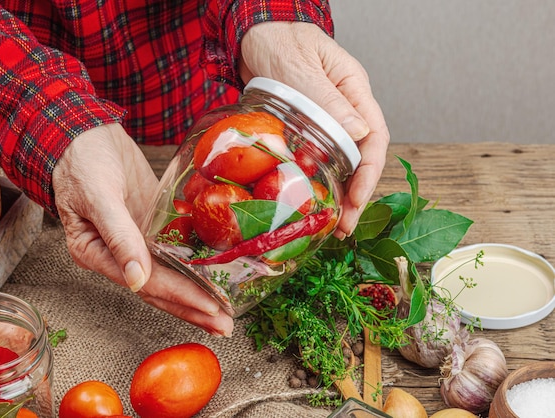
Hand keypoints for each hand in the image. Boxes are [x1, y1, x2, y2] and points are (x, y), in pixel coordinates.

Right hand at [52, 124, 233, 335]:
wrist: (86, 134)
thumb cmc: (81, 162)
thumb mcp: (98, 196)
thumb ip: (118, 236)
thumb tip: (136, 279)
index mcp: (97, 254)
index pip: (144, 284)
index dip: (179, 296)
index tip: (209, 307)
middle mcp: (119, 255)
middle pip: (160, 289)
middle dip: (193, 308)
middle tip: (226, 325)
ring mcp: (138, 241)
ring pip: (170, 274)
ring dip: (197, 293)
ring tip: (225, 312)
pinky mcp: (152, 225)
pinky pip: (175, 251)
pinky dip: (194, 265)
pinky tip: (216, 275)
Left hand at [239, 21, 389, 236]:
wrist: (252, 34)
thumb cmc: (277, 40)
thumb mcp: (300, 65)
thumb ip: (328, 98)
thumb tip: (360, 132)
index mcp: (353, 89)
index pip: (375, 137)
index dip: (370, 173)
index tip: (358, 199)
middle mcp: (345, 107)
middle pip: (361, 156)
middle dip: (356, 194)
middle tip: (343, 226)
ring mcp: (326, 118)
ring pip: (341, 161)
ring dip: (338, 193)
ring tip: (330, 224)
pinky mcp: (306, 127)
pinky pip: (318, 157)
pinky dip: (317, 180)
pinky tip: (311, 199)